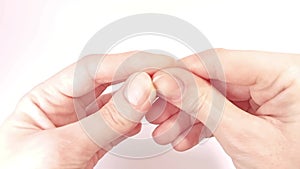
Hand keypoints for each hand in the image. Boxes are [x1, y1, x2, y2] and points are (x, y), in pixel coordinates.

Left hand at [0, 51, 174, 168]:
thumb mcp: (61, 149)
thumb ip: (104, 120)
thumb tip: (140, 89)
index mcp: (45, 101)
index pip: (90, 70)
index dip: (124, 63)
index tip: (151, 66)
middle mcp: (64, 111)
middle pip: (106, 83)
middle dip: (135, 78)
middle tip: (161, 79)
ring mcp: (79, 130)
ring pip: (116, 105)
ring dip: (139, 101)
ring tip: (157, 100)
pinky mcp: (90, 148)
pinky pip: (118, 127)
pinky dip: (134, 123)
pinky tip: (143, 120)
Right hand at [148, 49, 299, 168]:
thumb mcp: (246, 138)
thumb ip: (206, 105)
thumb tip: (173, 83)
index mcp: (288, 73)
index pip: (222, 61)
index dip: (184, 71)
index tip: (158, 81)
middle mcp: (280, 78)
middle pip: (216, 79)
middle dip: (184, 100)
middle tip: (160, 111)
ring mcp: (271, 94)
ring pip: (217, 95)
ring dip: (191, 114)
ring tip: (170, 131)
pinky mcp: (262, 108)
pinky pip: (226, 108)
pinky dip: (206, 122)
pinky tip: (188, 135)